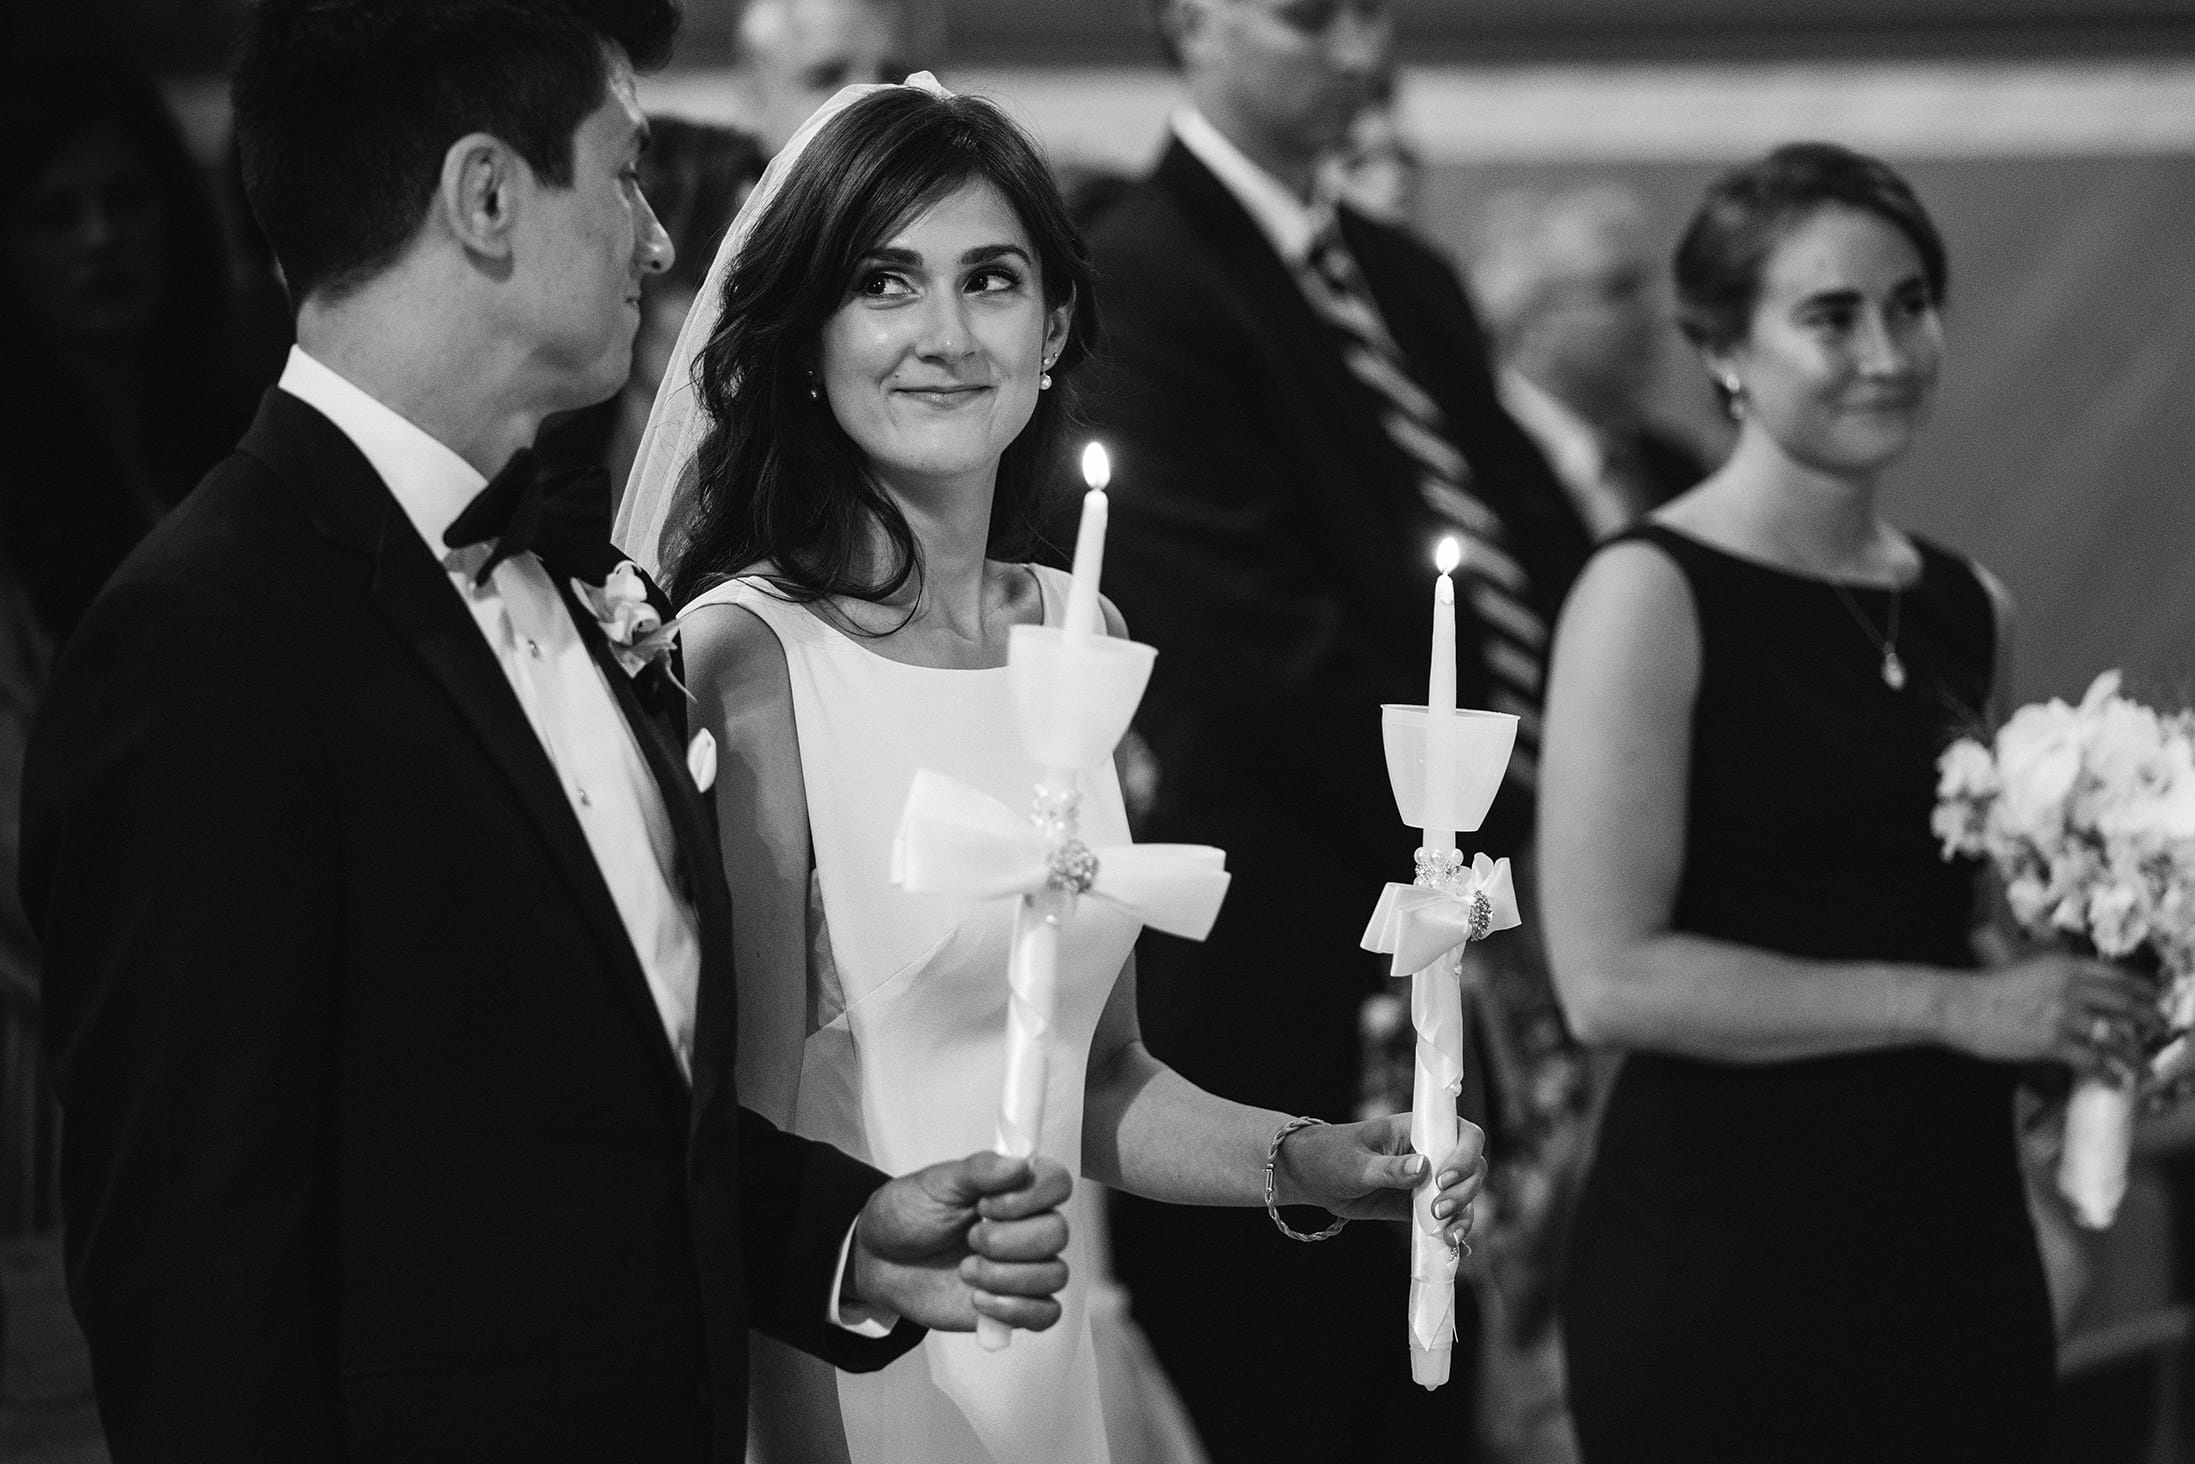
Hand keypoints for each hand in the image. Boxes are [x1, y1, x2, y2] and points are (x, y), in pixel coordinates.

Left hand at [847, 1151, 1072, 1333]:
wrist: (880, 1261)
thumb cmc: (908, 1216)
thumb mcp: (935, 1184)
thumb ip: (978, 1170)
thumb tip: (1018, 1164)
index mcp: (1014, 1188)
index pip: (1058, 1183)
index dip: (1030, 1197)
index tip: (986, 1204)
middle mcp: (1027, 1226)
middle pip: (1057, 1233)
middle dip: (1006, 1241)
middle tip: (970, 1239)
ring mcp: (1024, 1267)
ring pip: (1054, 1274)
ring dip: (1004, 1277)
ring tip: (966, 1270)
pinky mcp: (1016, 1305)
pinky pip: (1047, 1313)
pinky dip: (1015, 1309)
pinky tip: (980, 1299)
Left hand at [1275, 1114, 1485, 1249]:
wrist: (1312, 1177)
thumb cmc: (1331, 1156)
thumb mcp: (1357, 1164)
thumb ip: (1389, 1169)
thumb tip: (1424, 1168)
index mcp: (1418, 1130)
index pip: (1463, 1135)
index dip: (1464, 1156)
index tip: (1442, 1179)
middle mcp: (1431, 1154)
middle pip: (1473, 1169)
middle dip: (1464, 1193)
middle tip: (1437, 1211)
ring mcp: (1427, 1181)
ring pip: (1464, 1196)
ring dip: (1463, 1216)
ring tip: (1446, 1237)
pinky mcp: (1419, 1205)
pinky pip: (1446, 1219)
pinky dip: (1455, 1233)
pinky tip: (1456, 1251)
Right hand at [1947, 952, 2160, 1076]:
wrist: (1958, 1005)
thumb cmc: (1983, 989)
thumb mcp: (2025, 971)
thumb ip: (2054, 980)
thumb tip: (2076, 996)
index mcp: (2063, 965)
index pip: (2115, 975)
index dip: (2140, 988)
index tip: (2152, 997)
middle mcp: (2070, 988)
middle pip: (2124, 1003)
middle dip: (2148, 1018)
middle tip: (2159, 1029)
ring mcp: (2063, 1015)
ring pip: (2112, 1036)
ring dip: (2132, 1053)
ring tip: (2141, 1065)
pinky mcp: (2052, 1042)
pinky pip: (2091, 1060)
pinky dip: (2106, 1073)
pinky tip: (2113, 1081)